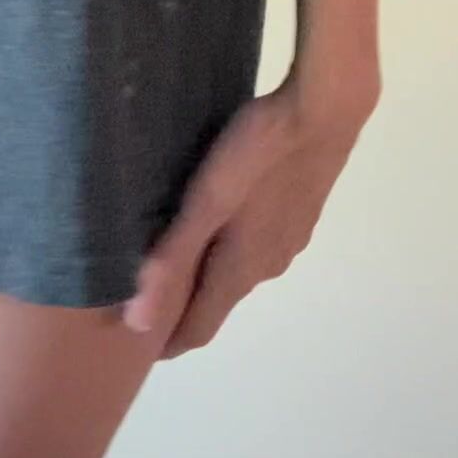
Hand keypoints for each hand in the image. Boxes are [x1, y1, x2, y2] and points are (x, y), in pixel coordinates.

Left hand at [123, 76, 378, 359]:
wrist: (324, 111)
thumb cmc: (258, 154)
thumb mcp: (205, 202)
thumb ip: (172, 259)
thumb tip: (137, 324)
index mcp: (240, 269)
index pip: (199, 328)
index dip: (166, 340)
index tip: (134, 346)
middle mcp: (268, 265)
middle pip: (218, 299)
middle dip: (183, 304)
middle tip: (143, 291)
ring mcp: (290, 238)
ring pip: (239, 269)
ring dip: (207, 272)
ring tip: (173, 251)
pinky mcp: (301, 211)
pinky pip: (256, 243)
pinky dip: (229, 245)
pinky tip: (219, 216)